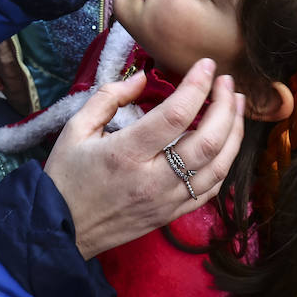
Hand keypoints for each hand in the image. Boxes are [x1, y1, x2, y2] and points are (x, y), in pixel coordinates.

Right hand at [42, 59, 244, 259]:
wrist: (60, 231)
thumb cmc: (66, 176)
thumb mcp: (75, 129)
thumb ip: (108, 98)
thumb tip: (142, 79)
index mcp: (126, 153)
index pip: (175, 115)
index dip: (197, 85)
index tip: (206, 64)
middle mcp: (152, 179)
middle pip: (207, 141)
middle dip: (225, 106)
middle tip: (227, 81)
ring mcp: (166, 201)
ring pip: (219, 167)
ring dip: (234, 132)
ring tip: (236, 105)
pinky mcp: (171, 215)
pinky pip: (211, 189)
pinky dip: (225, 162)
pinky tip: (226, 142)